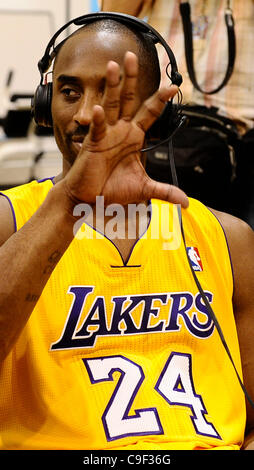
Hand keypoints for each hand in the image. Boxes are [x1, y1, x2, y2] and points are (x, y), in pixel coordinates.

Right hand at [63, 51, 187, 208]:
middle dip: (132, 79)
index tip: (173, 85)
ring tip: (114, 65)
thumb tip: (186, 202)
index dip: (160, 99)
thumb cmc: (113, 191)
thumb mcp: (144, 190)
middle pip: (128, 99)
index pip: (149, 113)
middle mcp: (120, 131)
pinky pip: (96, 129)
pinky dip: (97, 120)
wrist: (90, 200)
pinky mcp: (92, 144)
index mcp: (133, 137)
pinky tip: (98, 108)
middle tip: (133, 56)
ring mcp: (106, 135)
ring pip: (110, 105)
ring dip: (112, 86)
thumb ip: (165, 191)